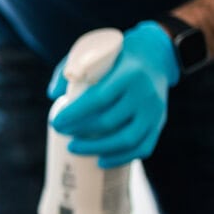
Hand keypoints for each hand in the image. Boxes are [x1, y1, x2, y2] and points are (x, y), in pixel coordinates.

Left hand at [48, 21, 179, 168]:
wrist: (156, 55)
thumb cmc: (116, 56)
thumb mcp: (94, 53)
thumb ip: (70, 70)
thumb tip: (53, 96)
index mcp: (129, 73)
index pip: (99, 99)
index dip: (74, 115)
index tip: (55, 122)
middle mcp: (145, 93)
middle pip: (110, 122)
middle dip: (80, 132)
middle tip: (62, 133)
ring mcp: (155, 110)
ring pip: (127, 139)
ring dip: (97, 149)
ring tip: (74, 148)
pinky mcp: (160, 122)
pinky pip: (143, 147)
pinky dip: (121, 158)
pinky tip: (101, 161)